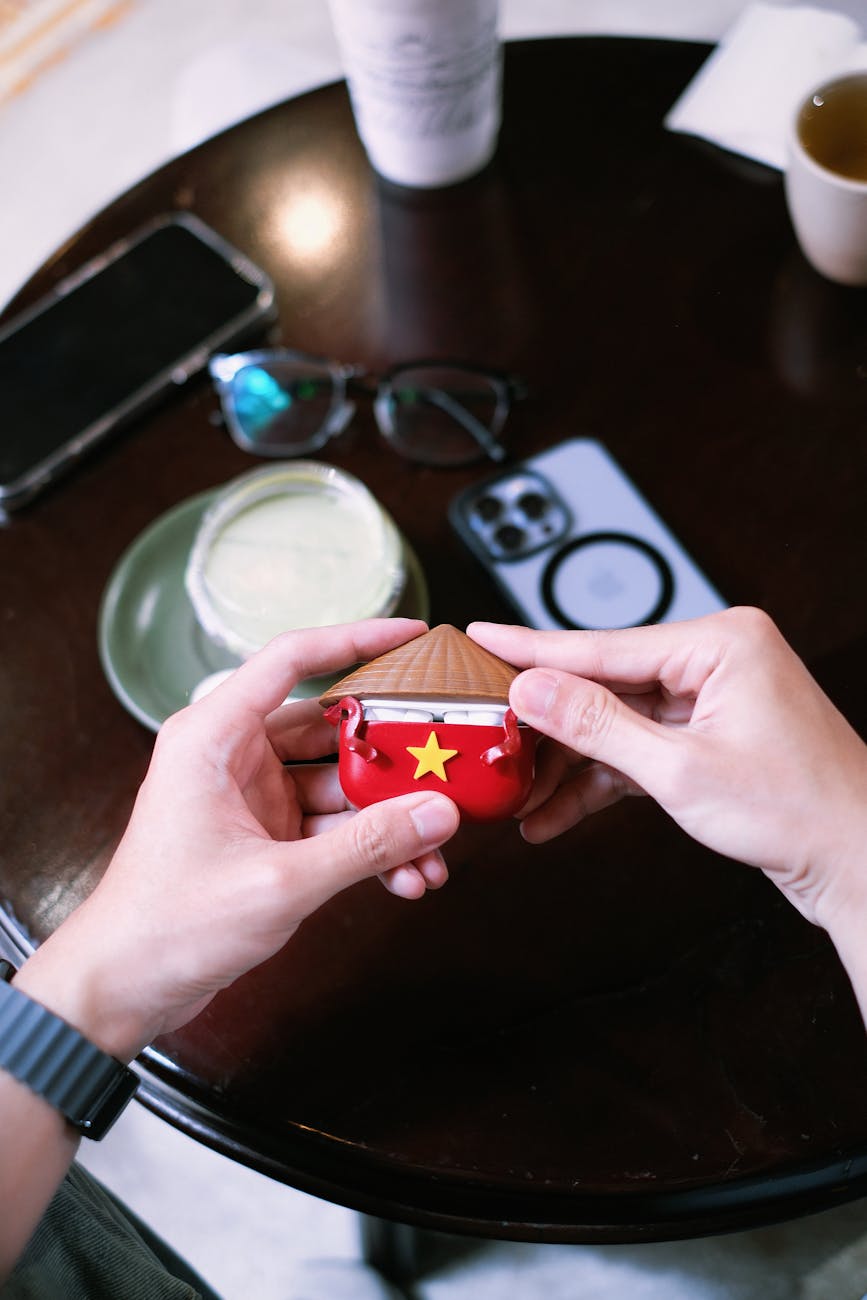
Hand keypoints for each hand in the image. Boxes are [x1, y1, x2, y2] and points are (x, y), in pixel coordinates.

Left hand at [16, 620, 458, 1060]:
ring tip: (435, 851)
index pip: (292, 659)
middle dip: (393, 757)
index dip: (357, 639)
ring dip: (388, 818)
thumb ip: (366, 845)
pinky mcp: (264, 837)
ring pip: (339, 785)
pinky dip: (367, 850)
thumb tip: (437, 812)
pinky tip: (406, 879)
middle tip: (447, 768)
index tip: (413, 637)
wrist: (122, 989)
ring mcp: (251, 797)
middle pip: (331, 729)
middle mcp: (233, 755)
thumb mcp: (280, 881)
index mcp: (214, 735)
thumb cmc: (168, 924)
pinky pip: (331, 827)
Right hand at [468, 608, 866, 936]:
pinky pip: (639, 747)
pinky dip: (602, 779)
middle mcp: (717, 658)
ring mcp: (714, 697)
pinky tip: (557, 812)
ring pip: (616, 720)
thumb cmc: (800, 813)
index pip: (603, 645)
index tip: (481, 636)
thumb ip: (598, 726)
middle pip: (605, 682)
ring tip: (521, 796)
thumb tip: (534, 689)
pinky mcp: (709, 735)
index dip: (533, 648)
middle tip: (491, 736)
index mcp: (721, 642)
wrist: (858, 863)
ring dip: (570, 762)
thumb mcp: (680, 771)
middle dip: (548, 723)